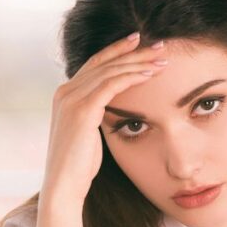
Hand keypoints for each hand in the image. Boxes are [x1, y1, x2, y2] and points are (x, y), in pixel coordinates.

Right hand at [41, 31, 167, 204]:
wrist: (64, 184)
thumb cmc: (80, 164)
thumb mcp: (89, 132)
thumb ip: (97, 114)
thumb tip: (116, 108)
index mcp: (66, 94)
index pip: (95, 63)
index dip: (117, 51)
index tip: (139, 42)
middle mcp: (65, 91)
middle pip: (104, 62)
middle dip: (133, 51)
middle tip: (159, 44)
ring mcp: (71, 99)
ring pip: (110, 71)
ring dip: (138, 63)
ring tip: (162, 59)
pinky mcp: (81, 110)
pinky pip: (110, 86)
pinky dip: (131, 77)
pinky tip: (149, 74)